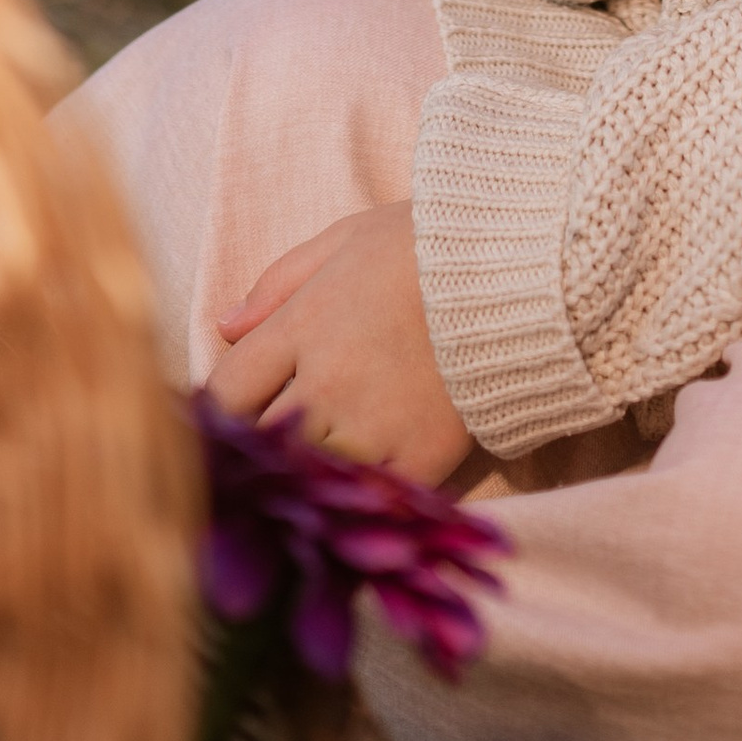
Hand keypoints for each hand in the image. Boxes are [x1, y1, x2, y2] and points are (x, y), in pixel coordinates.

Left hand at [210, 201, 472, 486]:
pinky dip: (358, 502)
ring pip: (308, 478)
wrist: (524, 262)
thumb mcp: (347, 238)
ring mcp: (374, 423)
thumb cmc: (430, 242)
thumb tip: (224, 325)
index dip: (217, 413)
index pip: (227, 391)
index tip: (226, 422)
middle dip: (253, 452)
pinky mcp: (422, 456)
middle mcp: (328, 381)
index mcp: (304, 325)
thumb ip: (280, 281)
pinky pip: (369, 500)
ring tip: (306, 480)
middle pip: (260, 443)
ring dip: (303, 479)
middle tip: (257, 459)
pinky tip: (358, 497)